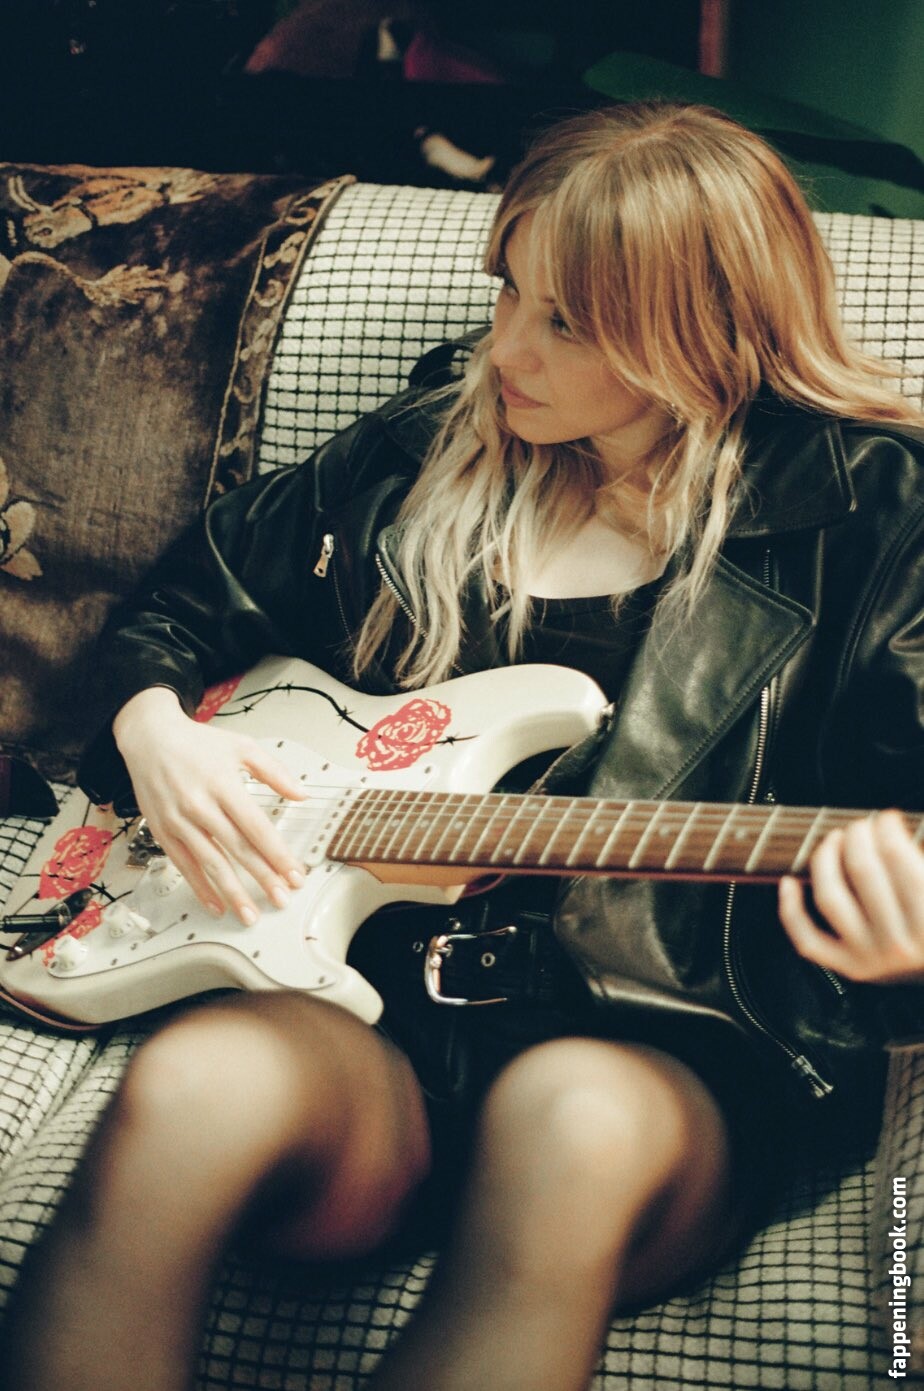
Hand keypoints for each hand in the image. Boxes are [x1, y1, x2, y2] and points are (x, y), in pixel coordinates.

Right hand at [113, 688, 307, 924]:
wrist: (149, 738)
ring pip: (210, 863)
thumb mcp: (241, 746)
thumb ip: (274, 772)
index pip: (256, 827)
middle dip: (262, 878)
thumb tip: (301, 794)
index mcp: (223, 784)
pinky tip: (217, 904)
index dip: (277, 854)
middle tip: (281, 899)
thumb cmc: (197, 743)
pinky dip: (200, 888)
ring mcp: (178, 821)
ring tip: (250, 913)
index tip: (294, 874)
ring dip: (232, 892)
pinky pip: (184, 865)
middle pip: (237, 849)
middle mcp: (200, 805)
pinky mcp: (163, 831)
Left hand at [779, 811, 923, 983]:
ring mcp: (871, 958)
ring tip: (835, 839)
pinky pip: (808, 939)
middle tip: (861, 826)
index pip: (897, 857)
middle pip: (862, 871)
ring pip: (831, 898)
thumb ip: (919, 862)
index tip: (887, 818)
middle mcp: (899, 944)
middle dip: (857, 836)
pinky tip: (789, 882)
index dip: (886, 827)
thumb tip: (890, 828)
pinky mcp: (850, 968)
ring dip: (826, 859)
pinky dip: (791, 909)